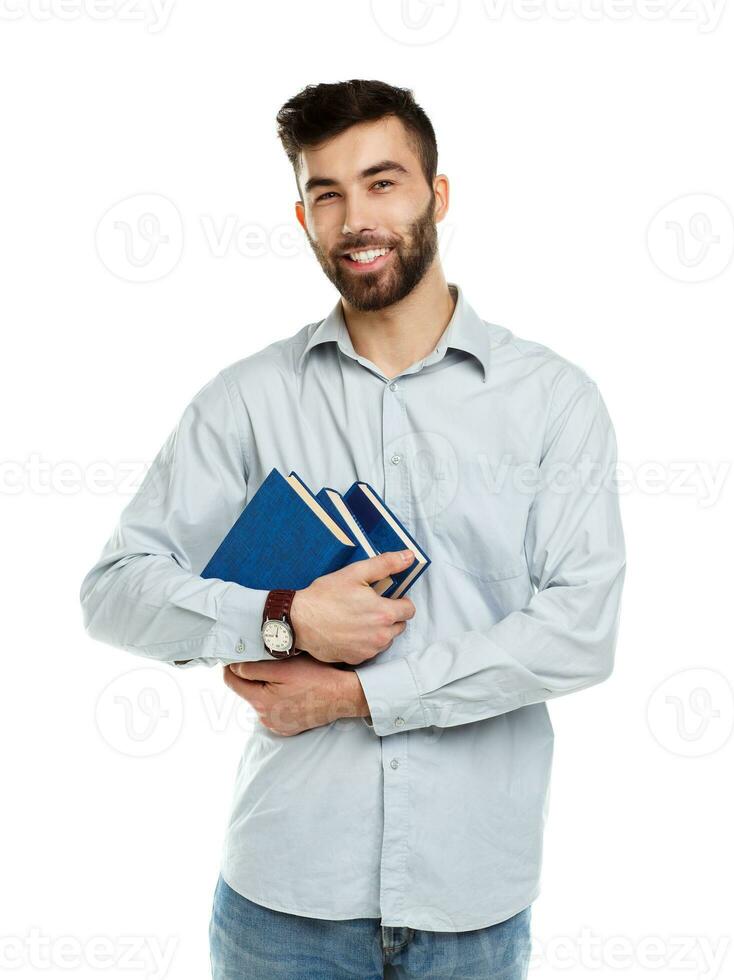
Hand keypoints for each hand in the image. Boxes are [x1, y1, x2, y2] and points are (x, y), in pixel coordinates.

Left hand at [224, 653, 368, 735]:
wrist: (343, 697)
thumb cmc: (316, 679)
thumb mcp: (283, 668)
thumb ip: (253, 669)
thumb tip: (232, 667)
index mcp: (261, 703)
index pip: (231, 682)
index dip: (231, 666)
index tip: (238, 654)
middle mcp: (265, 718)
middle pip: (246, 691)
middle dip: (252, 676)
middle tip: (269, 661)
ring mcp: (276, 725)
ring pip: (259, 700)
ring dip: (265, 687)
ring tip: (284, 675)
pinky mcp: (287, 727)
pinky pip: (272, 709)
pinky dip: (276, 698)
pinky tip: (291, 689)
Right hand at [289, 550, 416, 664]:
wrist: (299, 621)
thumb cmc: (324, 597)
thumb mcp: (355, 573)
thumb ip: (385, 564)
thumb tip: (408, 557)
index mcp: (384, 613)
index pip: (409, 609)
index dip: (399, 600)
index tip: (386, 597)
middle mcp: (381, 636)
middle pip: (399, 625)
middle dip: (390, 616)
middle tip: (369, 606)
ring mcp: (368, 650)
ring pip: (386, 639)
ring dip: (379, 630)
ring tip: (358, 618)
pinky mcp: (356, 659)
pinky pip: (370, 650)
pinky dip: (365, 642)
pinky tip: (350, 631)